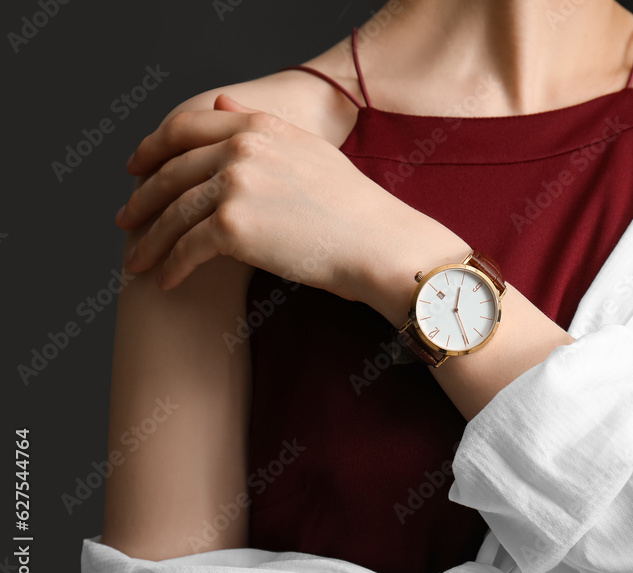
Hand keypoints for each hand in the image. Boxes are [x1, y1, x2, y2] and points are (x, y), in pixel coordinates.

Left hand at [115, 93, 450, 302]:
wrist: (379, 243)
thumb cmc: (354, 207)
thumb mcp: (308, 150)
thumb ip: (260, 126)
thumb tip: (221, 104)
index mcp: (258, 126)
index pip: (186, 128)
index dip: (154, 148)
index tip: (136, 169)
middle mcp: (241, 148)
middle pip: (172, 171)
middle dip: (143, 199)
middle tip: (126, 219)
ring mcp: (234, 185)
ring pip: (174, 213)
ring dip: (151, 240)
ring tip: (138, 261)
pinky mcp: (232, 227)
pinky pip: (188, 247)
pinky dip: (173, 266)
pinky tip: (166, 280)